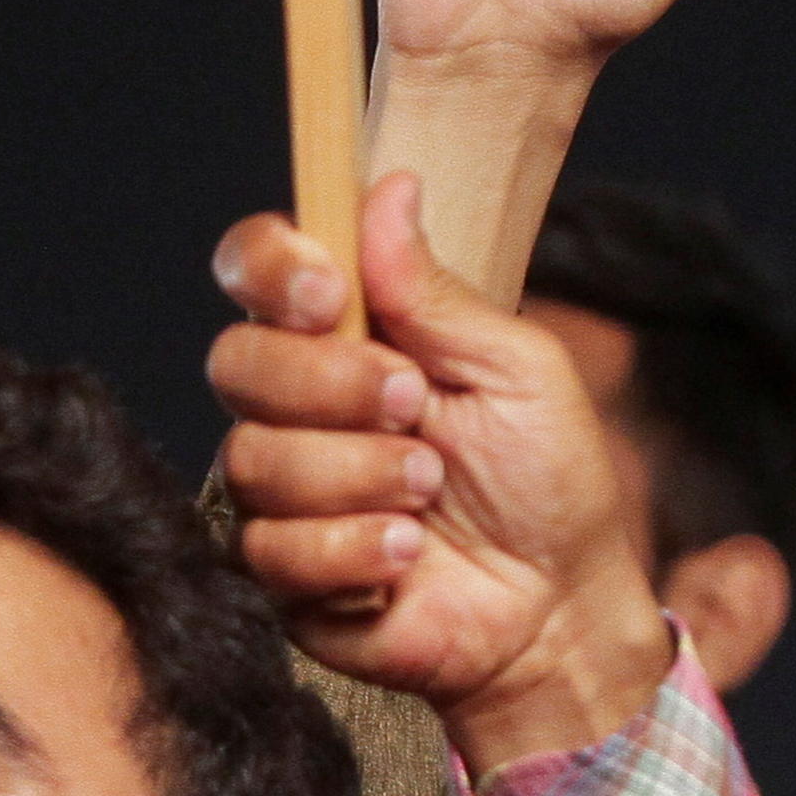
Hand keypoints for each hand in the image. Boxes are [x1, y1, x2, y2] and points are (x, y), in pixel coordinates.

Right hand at [210, 174, 670, 767]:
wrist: (559, 609)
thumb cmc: (547, 481)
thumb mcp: (515, 368)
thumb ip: (436, 290)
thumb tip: (390, 186)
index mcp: (344, 338)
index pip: (253, 272)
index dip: (269, 270)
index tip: (327, 293)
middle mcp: (295, 407)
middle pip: (236, 362)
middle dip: (333, 385)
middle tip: (417, 408)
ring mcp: (280, 492)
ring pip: (255, 459)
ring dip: (362, 475)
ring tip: (430, 496)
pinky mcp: (277, 574)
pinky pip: (272, 546)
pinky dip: (355, 549)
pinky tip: (408, 558)